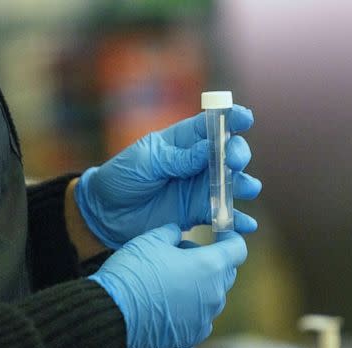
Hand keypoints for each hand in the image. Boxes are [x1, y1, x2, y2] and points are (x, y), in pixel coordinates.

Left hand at [74, 105, 261, 248]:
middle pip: (229, 153)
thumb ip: (178, 157)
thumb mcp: (146, 161)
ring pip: (232, 183)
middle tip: (234, 162)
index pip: (213, 125)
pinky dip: (237, 220)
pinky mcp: (198, 213)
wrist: (105, 212)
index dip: (231, 119)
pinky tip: (247, 225)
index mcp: (183, 140)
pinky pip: (224, 215)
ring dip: (244, 184)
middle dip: (238, 154)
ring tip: (246, 188)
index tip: (244, 119)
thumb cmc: (122, 177)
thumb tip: (209, 148)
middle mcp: (198, 162)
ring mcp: (200, 188)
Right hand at [88, 224, 246, 347]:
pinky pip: (199, 318)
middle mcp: (214, 294)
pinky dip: (190, 309)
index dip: (230, 238)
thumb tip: (178, 234)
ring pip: (211, 296)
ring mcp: (204, 318)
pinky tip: (167, 303)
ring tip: (169, 280)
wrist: (112, 312)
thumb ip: (173, 232)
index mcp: (210, 266)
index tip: (219, 234)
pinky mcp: (191, 336)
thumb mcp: (151, 238)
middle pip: (225, 273)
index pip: (238, 249)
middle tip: (182, 255)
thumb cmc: (134, 271)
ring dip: (198, 286)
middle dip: (210, 261)